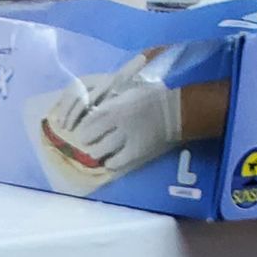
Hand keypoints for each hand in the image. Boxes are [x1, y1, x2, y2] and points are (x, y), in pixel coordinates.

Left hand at [50, 64, 181, 174]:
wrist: (175, 111)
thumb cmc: (150, 99)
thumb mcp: (128, 93)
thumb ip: (110, 103)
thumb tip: (91, 113)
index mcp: (115, 105)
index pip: (88, 121)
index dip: (82, 129)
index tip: (82, 132)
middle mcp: (117, 122)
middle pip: (89, 138)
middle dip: (87, 142)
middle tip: (90, 143)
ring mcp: (126, 138)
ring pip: (99, 152)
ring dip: (97, 153)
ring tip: (100, 152)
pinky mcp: (135, 152)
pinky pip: (115, 163)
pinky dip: (110, 163)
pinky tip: (111, 160)